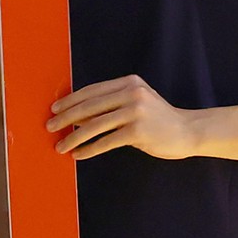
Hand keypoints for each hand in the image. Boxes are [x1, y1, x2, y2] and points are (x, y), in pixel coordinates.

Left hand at [47, 75, 196, 160]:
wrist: (188, 131)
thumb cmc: (157, 119)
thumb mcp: (136, 102)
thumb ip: (110, 104)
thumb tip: (75, 114)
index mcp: (128, 83)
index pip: (91, 91)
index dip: (70, 100)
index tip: (54, 109)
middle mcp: (131, 93)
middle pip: (89, 106)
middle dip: (65, 118)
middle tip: (49, 127)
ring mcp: (135, 112)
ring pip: (94, 125)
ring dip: (73, 137)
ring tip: (60, 146)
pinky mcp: (138, 131)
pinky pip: (106, 141)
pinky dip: (89, 149)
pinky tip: (78, 154)